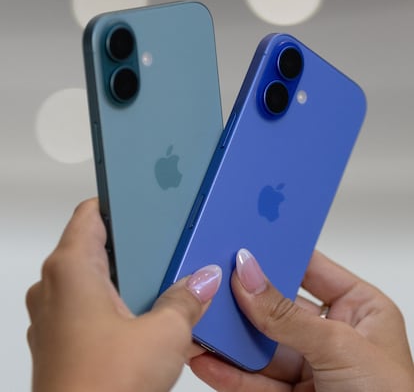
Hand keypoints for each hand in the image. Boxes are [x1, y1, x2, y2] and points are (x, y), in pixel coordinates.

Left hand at [26, 199, 221, 391]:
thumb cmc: (103, 387)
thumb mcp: (164, 333)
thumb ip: (187, 299)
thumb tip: (204, 280)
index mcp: (70, 270)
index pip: (89, 213)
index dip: (117, 202)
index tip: (142, 199)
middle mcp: (54, 287)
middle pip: (94, 244)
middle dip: (130, 242)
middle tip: (162, 238)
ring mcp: (55, 314)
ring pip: (92, 277)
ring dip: (124, 275)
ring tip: (160, 273)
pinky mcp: (63, 338)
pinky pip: (89, 304)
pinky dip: (115, 300)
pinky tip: (145, 310)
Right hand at [191, 249, 413, 390]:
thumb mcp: (340, 348)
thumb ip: (287, 315)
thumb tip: (248, 275)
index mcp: (360, 309)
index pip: (311, 268)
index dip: (278, 255)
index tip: (244, 246)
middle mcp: (334, 334)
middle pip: (278, 308)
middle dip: (245, 301)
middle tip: (215, 285)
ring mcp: (311, 366)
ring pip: (261, 346)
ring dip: (230, 339)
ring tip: (202, 325)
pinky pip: (255, 380)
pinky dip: (229, 373)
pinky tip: (208, 360)